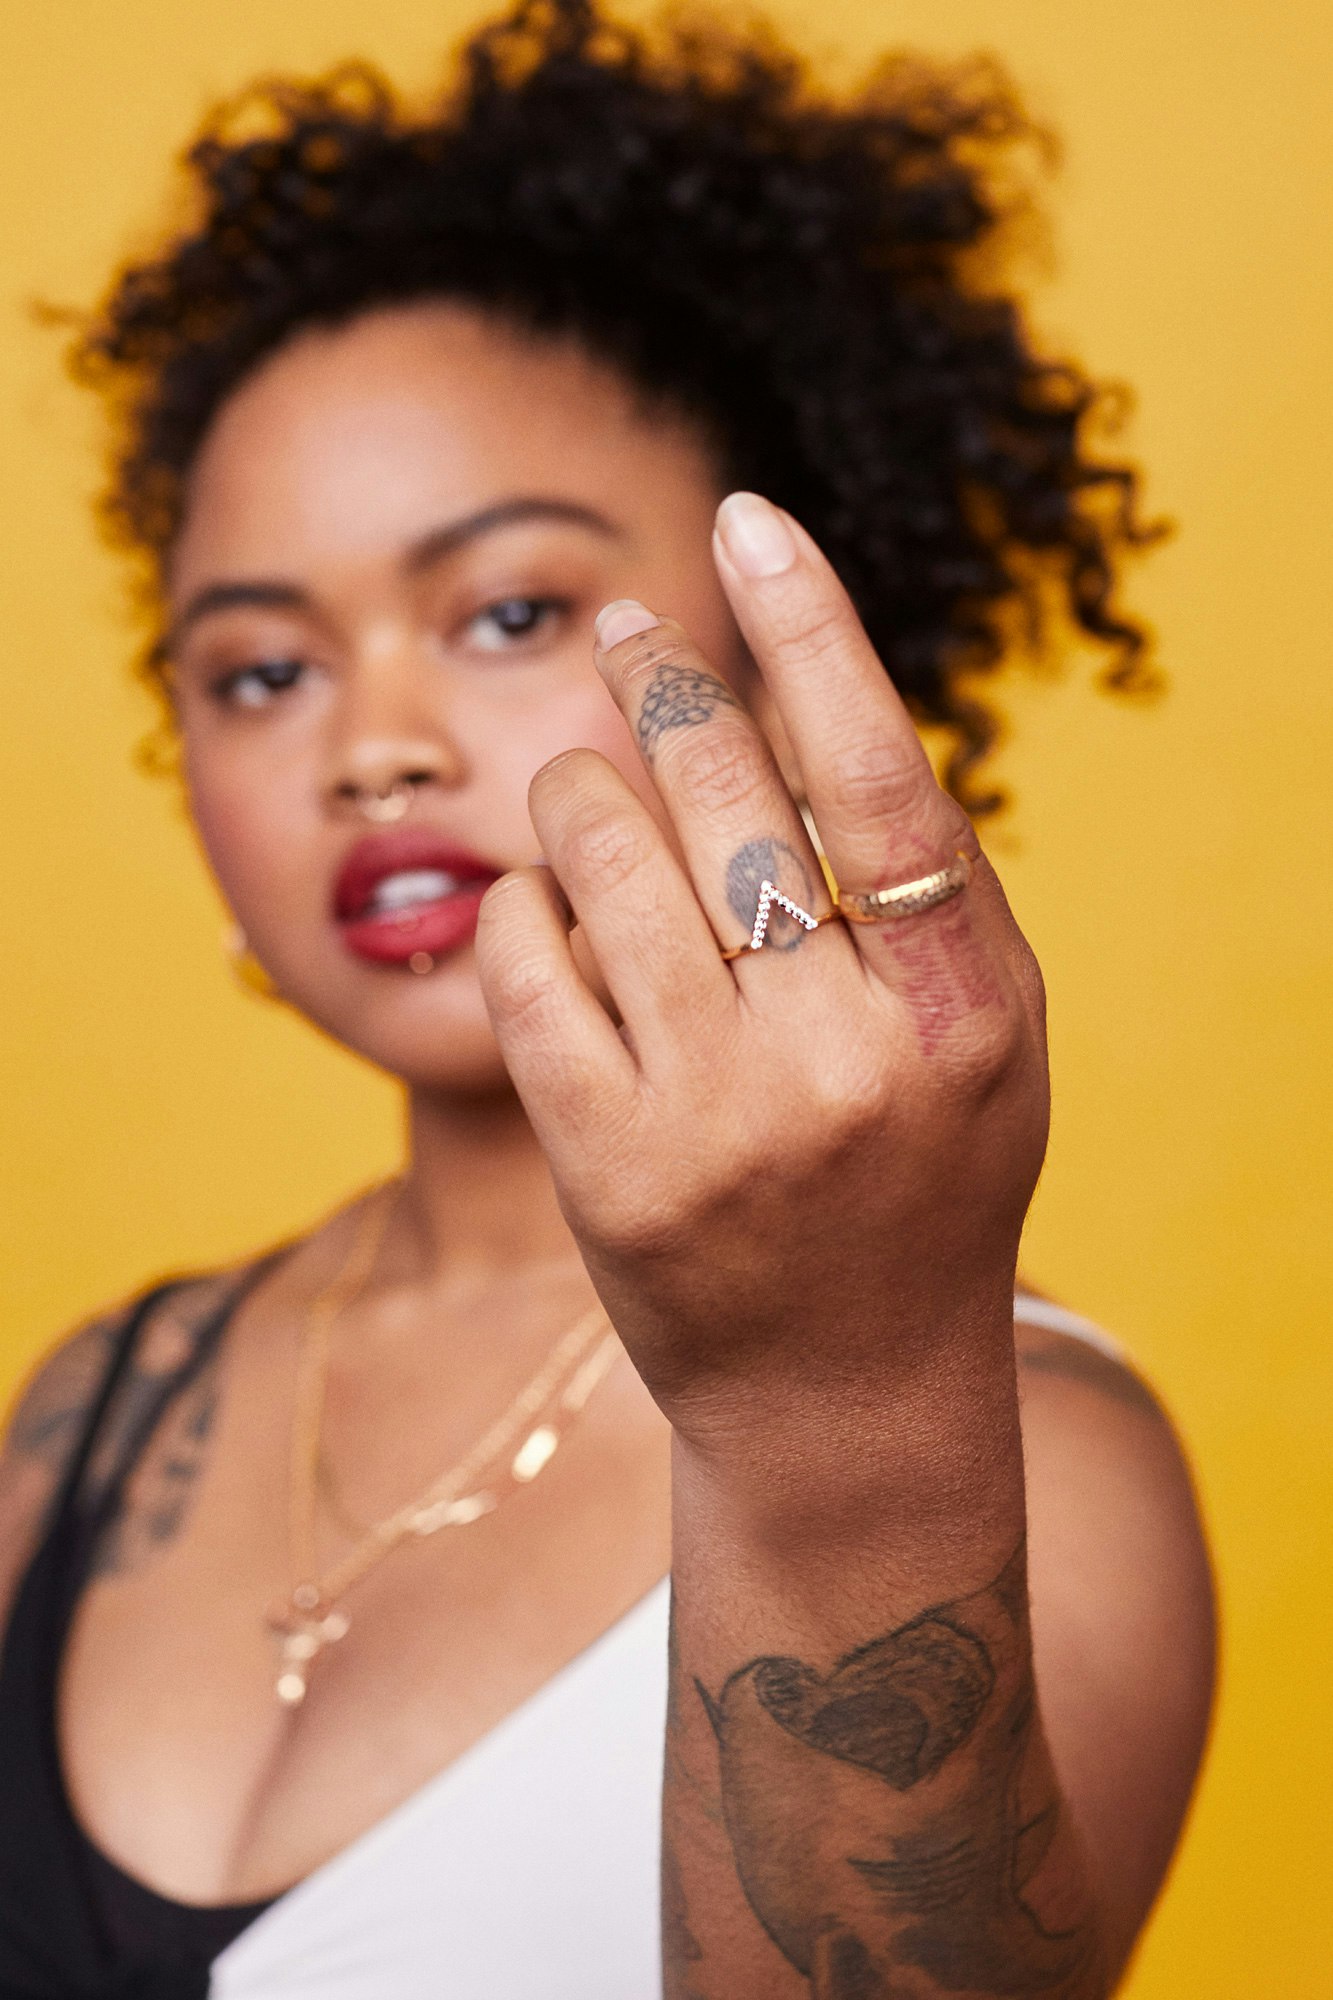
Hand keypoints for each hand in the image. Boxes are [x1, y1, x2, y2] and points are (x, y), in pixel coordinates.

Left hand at [474, 493, 1049, 1458]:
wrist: (844, 1396)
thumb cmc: (920, 1186)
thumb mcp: (979, 1044)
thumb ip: (927, 891)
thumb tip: (806, 703)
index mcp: (960, 1015)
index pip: (879, 782)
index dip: (812, 634)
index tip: (747, 520)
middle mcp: (844, 1059)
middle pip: (721, 795)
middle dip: (662, 681)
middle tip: (630, 628)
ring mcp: (716, 1119)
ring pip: (600, 856)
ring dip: (580, 790)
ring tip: (591, 789)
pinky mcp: (607, 1168)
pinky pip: (529, 962)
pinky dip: (528, 904)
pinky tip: (552, 904)